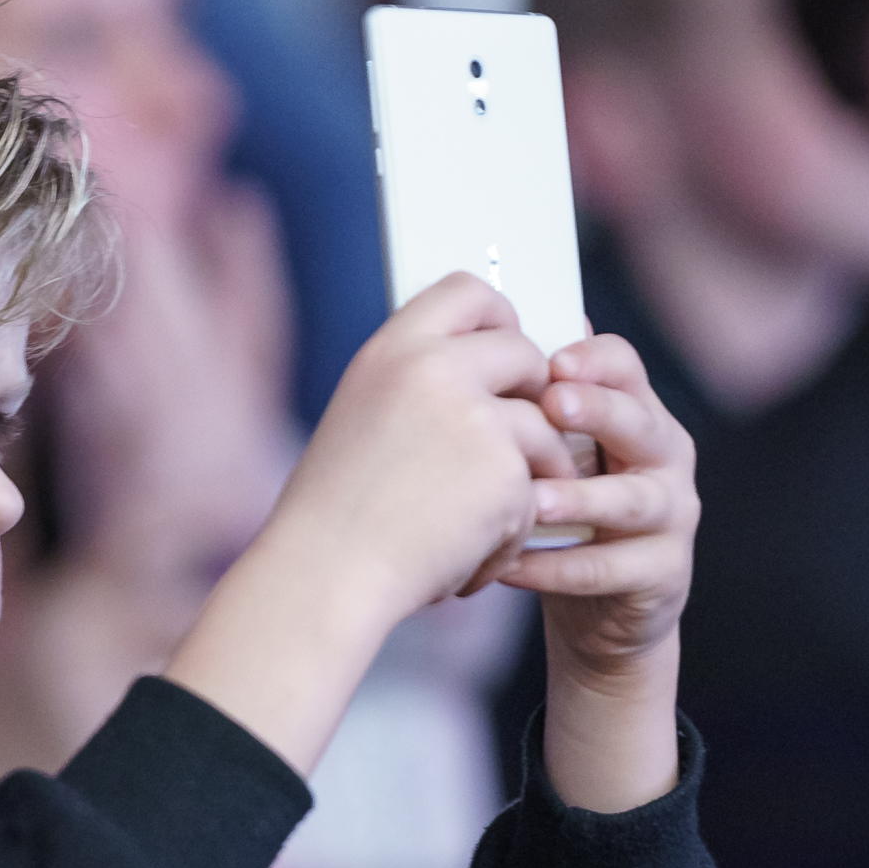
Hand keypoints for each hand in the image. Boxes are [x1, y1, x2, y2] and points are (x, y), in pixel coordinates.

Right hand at [166, 273, 571, 773]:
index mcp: (390, 352)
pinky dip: (507, 538)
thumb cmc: (334, 513)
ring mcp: (476, 420)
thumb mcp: (361, 418)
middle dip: (532, 401)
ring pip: (543, 432)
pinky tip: (460, 558)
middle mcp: (434, 371)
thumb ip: (419, 386)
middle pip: (526, 354)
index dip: (499, 316)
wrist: (325, 575)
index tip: (505, 344)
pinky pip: (537, 497)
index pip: (467, 292)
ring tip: (473, 526)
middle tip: (512, 446)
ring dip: (526, 481)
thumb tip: (488, 374)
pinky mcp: (507, 474)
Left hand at [500, 332, 697, 811]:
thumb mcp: (553, 453)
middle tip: (551, 403)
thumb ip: (533, 406)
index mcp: (635, 413)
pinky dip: (558, 568)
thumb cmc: (564, 514)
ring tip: (531, 498)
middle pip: (639, 422)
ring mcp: (671, 515)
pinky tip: (511, 566)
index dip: (594, 360)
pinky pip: (610, 568)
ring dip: (579, 496)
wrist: (600, 609)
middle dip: (598, 410)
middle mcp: (662, 456)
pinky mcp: (662, 573)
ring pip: (633, 500)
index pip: (626, 368)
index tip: (551, 360)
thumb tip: (483, 335)